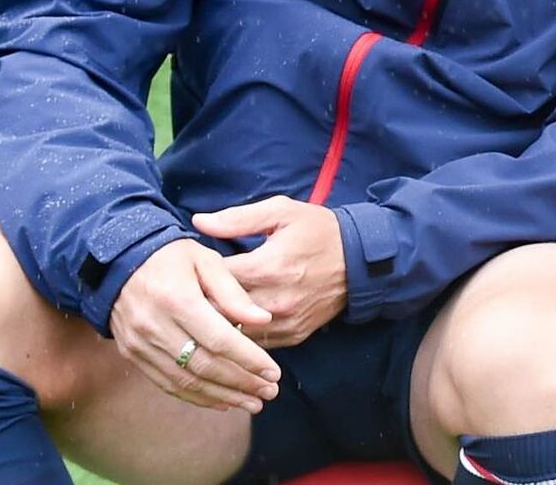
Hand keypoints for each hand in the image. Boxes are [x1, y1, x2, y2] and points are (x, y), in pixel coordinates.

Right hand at [109, 238, 279, 412]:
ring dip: (223, 396)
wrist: (119, 261)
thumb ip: (233, 292)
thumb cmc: (172, 255)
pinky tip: (222, 401)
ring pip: (186, 381)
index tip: (273, 372)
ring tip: (253, 402)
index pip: (220, 340)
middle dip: (241, 383)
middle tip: (270, 391)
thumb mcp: (206, 260)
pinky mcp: (133, 355)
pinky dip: (197, 396)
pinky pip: (167, 384)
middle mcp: (155, 327)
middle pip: (205, 366)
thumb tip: (262, 320)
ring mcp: (140, 344)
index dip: (249, 360)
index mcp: (178, 300)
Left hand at [194, 196, 347, 348]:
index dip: (197, 274)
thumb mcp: (282, 212)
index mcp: (266, 267)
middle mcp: (273, 300)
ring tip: (207, 312)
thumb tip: (198, 222)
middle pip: (218, 312)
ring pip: (234, 334)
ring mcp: (284, 322)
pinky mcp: (294, 335)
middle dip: (202, 303)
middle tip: (192, 293)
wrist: (362, 260)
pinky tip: (234, 323)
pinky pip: (256, 343)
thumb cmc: (320, 231)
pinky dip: (242, 335)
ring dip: (219, 323)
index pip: (213, 280)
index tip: (193, 269)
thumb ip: (238, 218)